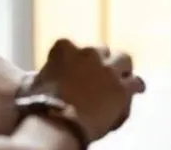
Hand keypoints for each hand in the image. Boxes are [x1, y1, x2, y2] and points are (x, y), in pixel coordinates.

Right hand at [26, 40, 144, 140]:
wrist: (56, 123)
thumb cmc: (39, 107)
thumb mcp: (32, 84)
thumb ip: (40, 75)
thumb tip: (33, 79)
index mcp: (64, 49)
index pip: (68, 46)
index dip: (71, 59)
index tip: (71, 69)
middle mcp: (88, 53)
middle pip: (101, 50)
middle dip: (101, 60)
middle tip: (100, 73)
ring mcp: (107, 69)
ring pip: (123, 59)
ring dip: (122, 67)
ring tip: (122, 76)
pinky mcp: (122, 88)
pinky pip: (135, 82)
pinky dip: (135, 86)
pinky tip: (137, 89)